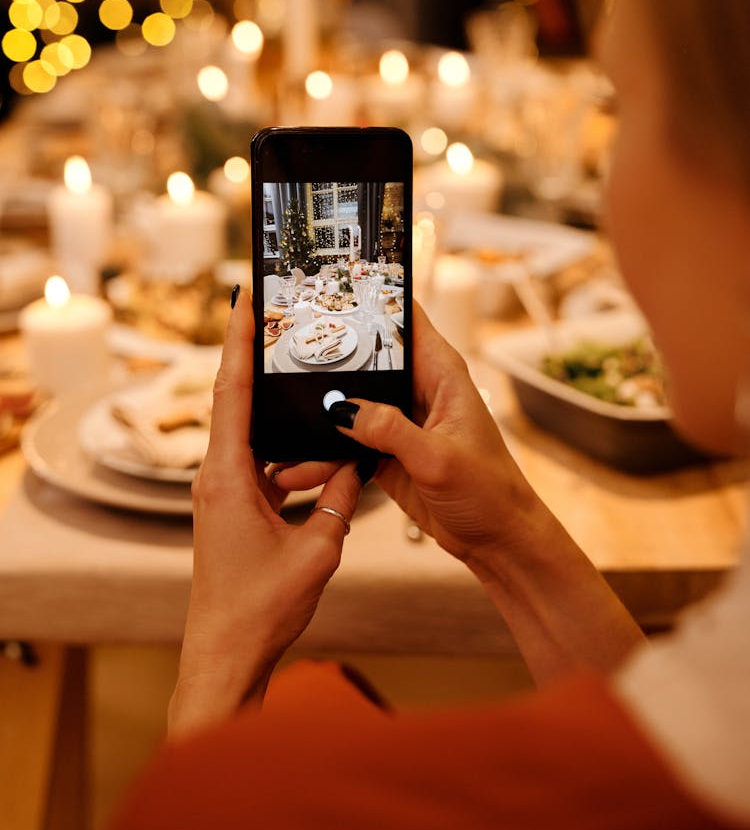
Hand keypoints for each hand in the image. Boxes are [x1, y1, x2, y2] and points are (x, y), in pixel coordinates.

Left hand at [168, 290, 361, 734]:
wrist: (225, 654)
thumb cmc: (261, 608)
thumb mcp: (316, 549)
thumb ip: (339, 499)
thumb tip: (358, 459)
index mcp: (227, 477)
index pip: (231, 392)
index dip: (238, 341)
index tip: (245, 299)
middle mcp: (215, 476)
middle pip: (232, 398)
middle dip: (250, 351)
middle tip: (271, 309)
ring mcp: (220, 490)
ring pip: (243, 426)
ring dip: (262, 391)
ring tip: (288, 354)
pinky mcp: (230, 505)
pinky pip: (252, 455)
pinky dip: (273, 432)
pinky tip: (298, 423)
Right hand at [277, 302, 539, 565]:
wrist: (497, 540)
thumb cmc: (490, 491)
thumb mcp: (438, 458)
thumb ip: (390, 430)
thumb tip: (342, 409)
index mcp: (441, 373)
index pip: (405, 318)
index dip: (371, 298)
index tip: (330, 289)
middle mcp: (418, 389)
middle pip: (365, 358)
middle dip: (326, 358)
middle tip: (281, 354)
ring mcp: (398, 421)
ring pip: (348, 405)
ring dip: (317, 418)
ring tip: (281, 429)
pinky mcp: (386, 451)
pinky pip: (345, 444)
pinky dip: (322, 455)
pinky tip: (297, 467)